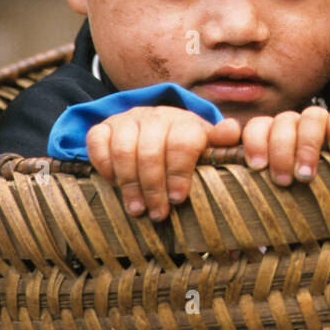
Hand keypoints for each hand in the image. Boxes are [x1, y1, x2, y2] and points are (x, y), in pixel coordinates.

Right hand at [86, 105, 240, 220]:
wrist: (156, 128)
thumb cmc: (185, 148)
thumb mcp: (207, 147)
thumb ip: (221, 142)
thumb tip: (232, 131)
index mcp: (185, 122)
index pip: (182, 142)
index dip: (179, 172)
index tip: (178, 198)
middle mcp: (157, 116)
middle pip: (152, 150)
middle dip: (154, 186)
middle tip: (158, 213)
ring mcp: (129, 119)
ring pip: (124, 148)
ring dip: (129, 182)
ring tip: (136, 209)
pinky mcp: (105, 126)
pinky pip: (97, 140)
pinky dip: (104, 164)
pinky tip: (113, 183)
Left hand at [240, 105, 329, 185]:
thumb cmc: (287, 190)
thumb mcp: (260, 178)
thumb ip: (234, 154)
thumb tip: (227, 131)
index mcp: (269, 134)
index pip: (258, 125)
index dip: (255, 142)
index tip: (257, 166)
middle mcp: (292, 124)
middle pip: (284, 121)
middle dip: (281, 150)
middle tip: (282, 180)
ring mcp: (319, 123)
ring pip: (311, 116)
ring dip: (308, 145)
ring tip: (305, 175)